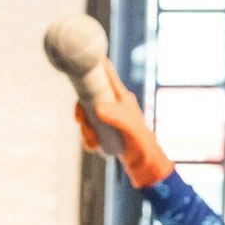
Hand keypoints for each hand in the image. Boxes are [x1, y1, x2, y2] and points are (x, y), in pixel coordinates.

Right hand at [74, 58, 173, 188]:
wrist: (146, 167)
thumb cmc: (143, 145)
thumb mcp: (131, 128)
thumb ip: (117, 117)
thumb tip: (97, 108)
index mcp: (122, 97)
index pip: (106, 74)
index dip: (94, 63)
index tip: (79, 57)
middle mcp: (113, 105)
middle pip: (88, 95)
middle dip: (81, 109)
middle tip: (81, 119)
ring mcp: (107, 118)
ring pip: (85, 115)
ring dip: (85, 129)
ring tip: (94, 141)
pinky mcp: (103, 132)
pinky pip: (87, 130)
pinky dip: (87, 139)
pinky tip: (95, 147)